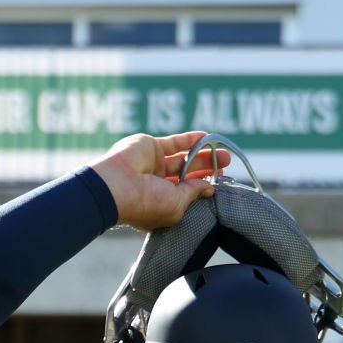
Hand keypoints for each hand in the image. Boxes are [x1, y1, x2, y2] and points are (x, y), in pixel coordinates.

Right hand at [92, 132, 227, 232]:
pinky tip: (206, 137)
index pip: (186, 196)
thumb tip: (210, 188)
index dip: (203, 189)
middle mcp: (156, 186)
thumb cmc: (144, 203)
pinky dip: (190, 139)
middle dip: (208, 170)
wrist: (116, 186)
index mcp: (160, 205)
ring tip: (224, 154)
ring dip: (203, 155)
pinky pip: (175, 142)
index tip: (220, 185)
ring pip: (183, 159)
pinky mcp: (151, 147)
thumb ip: (193, 192)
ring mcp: (153, 166)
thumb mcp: (176, 204)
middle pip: (188, 176)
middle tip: (226, 165)